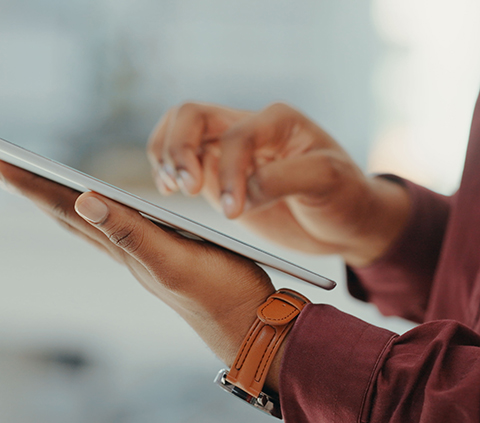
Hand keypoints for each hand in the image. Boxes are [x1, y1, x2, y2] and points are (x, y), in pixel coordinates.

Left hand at [0, 161, 281, 388]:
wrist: (250, 326)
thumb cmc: (221, 293)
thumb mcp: (175, 261)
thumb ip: (132, 233)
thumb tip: (83, 201)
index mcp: (125, 248)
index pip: (68, 211)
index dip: (33, 188)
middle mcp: (126, 252)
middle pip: (70, 216)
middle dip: (35, 191)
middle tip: (2, 169)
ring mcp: (142, 256)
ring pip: (90, 224)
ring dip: (60, 201)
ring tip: (39, 185)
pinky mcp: (163, 256)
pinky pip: (116, 229)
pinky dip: (97, 213)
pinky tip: (99, 210)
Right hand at [147, 102, 409, 266]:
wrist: (344, 219)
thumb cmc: (344, 195)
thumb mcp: (327, 181)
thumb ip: (284, 179)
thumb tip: (243, 191)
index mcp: (277, 121)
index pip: (236, 135)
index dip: (230, 171)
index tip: (235, 210)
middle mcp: (247, 127)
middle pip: (192, 115)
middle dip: (179, 149)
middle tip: (185, 188)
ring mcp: (228, 150)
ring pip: (178, 130)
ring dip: (165, 155)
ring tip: (170, 188)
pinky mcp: (217, 174)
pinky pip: (179, 160)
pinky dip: (165, 169)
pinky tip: (169, 190)